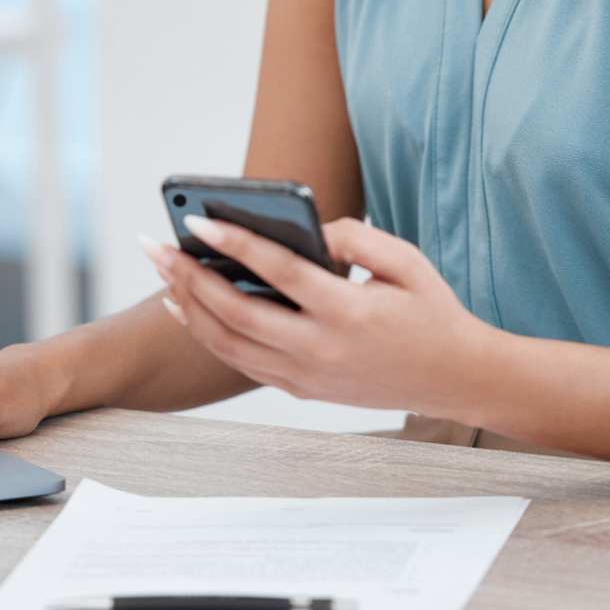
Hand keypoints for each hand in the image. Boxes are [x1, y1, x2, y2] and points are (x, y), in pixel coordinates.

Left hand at [144, 216, 493, 416]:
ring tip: (162, 272)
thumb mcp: (406, 261)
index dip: (234, 243)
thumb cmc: (431, 312)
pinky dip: (210, 334)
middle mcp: (320, 349)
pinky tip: (190, 307)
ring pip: (229, 344)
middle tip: (153, 245)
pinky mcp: (302, 390)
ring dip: (189, 307)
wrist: (455, 378)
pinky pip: (243, 362)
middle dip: (188, 277)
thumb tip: (309, 227)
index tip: (196, 219)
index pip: (278, 273)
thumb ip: (356, 237)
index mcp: (348, 312)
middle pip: (236, 312)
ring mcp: (307, 376)